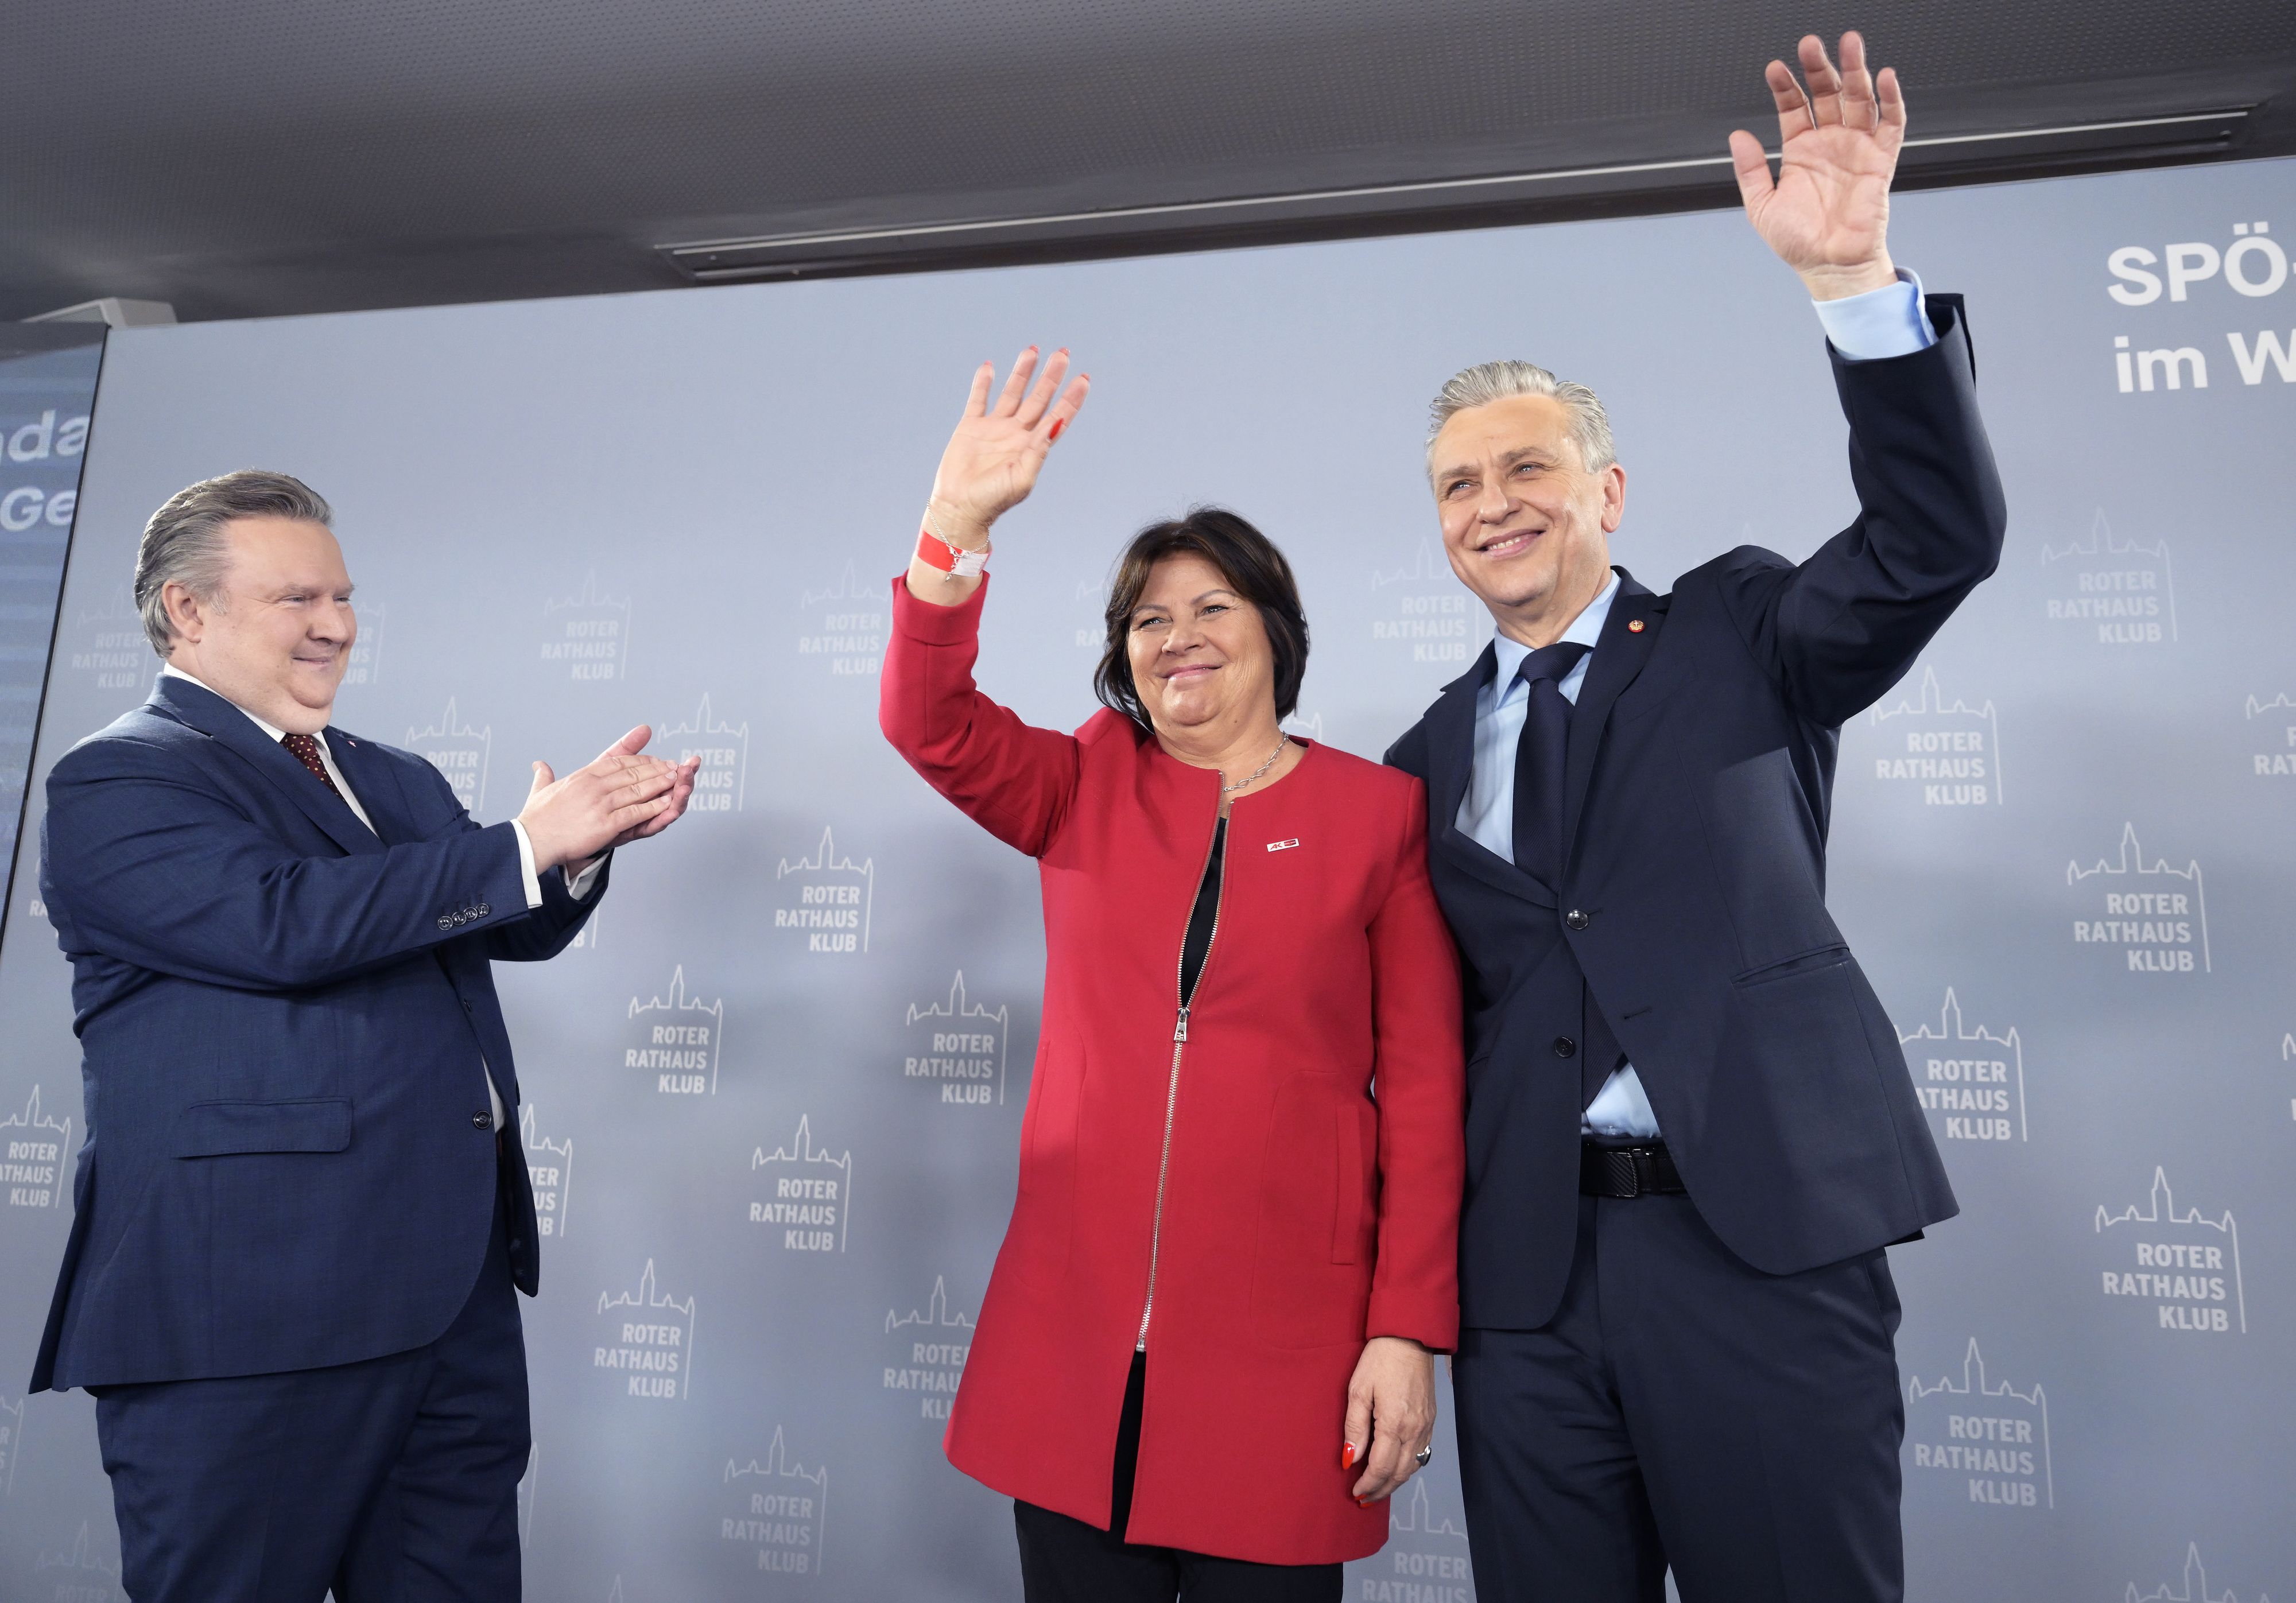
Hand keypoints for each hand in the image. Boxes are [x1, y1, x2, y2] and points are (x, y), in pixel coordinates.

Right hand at [516, 726, 691, 870]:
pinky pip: (635, 813)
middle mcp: (593, 787)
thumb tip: (539, 765)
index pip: (616, 762)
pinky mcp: (605, 825)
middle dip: (656, 769)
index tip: (654, 759)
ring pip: (637, 790)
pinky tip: (668, 804)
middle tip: (674, 767)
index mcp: (581, 777)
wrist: (530, 842)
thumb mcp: (540, 791)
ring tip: (677, 780)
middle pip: (632, 773)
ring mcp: (600, 805)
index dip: (639, 760)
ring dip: (660, 785)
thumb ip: (544, 776)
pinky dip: (654, 807)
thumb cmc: (534, 820)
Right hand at [923, 345, 1090, 548]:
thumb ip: (1038, 451)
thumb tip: (1055, 423)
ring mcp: (994, 428)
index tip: (1084, 379)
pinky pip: (978, 399)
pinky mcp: (971, 427)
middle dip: (1051, 376)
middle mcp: (1016, 433)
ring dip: (1022, 372)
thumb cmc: (993, 500)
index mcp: (1033, 447)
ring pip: (1012, 393)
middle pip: (1039, 398)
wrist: (960, 507)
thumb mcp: (1022, 479)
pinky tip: (990, 366)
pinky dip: (983, 382)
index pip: (1057, 416)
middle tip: (1063, 354)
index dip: (1071, 399)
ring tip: (1032, 350)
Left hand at [1342, 1336, 1435, 1504]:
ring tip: (1377, 1489)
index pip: (1381, 1467)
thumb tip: (1350, 1459)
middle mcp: (1415, 1429)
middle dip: (1381, 1490)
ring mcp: (1426, 1426)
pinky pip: (1421, 1454)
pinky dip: (1407, 1467)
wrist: (1410, 1338)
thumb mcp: (1358, 1390)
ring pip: (1412, 1467)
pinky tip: (1395, 1468)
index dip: (1368, 1484)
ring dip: (1394, 1482)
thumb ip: (1355, 1428)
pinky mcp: (1431, 1420)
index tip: (1355, 1492)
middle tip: (1364, 1499)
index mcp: (1394, 1423)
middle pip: (1399, 1473)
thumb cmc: (1379, 1360)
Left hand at [1728, 32, 1903, 300]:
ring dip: (1855, 71)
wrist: (1829, 267)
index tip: (1775, 68)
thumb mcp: (1761, 206)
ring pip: (1859, 99)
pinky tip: (1883, 78)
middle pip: (1827, 94)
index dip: (1785, 87)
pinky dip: (1890, 100)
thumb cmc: (1799, 242)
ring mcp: (1856, 148)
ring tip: (1849, 46)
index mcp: (1800, 151)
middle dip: (1820, 68)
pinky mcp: (1880, 160)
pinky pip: (1890, 124)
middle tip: (1811, 45)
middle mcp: (1829, 144)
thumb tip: (1737, 137)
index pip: (1793, 107)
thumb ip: (1750, 170)